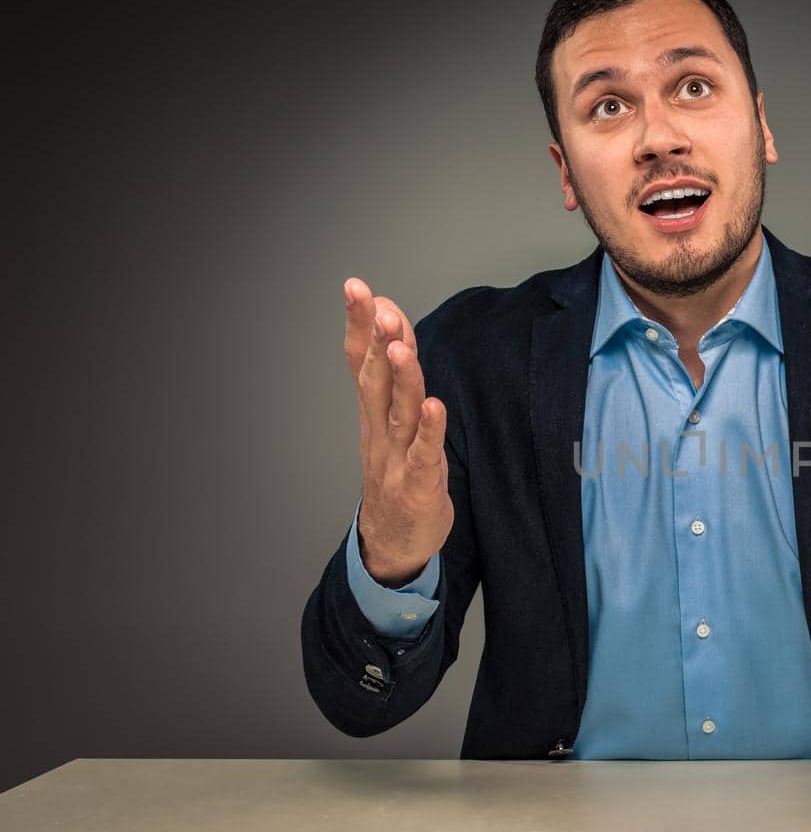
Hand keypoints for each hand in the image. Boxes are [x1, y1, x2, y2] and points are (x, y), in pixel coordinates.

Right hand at [343, 278, 452, 586]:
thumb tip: (392, 324)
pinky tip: (433, 407)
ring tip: (400, 347)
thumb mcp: (392, 423)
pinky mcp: (416, 487)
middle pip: (374, 379)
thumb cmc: (396, 476)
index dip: (359, 325)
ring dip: (400, 378)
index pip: (361, 362)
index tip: (357, 288)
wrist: (393, 543)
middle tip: (376, 304)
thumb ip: (394, 374)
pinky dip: (428, 432)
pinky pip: (422, 456)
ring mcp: (394, 460)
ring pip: (397, 412)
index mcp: (373, 414)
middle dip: (375, 340)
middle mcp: (379, 431)